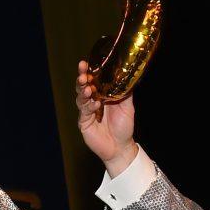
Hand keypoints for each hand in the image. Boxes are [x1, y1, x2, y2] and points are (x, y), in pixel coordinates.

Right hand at [74, 60, 137, 175]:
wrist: (121, 147)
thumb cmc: (124, 127)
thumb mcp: (128, 107)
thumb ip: (125, 92)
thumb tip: (128, 75)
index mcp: (102, 95)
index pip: (93, 80)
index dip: (89, 71)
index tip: (86, 63)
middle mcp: (92, 101)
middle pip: (83, 86)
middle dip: (82, 78)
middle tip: (83, 73)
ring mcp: (87, 112)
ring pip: (80, 98)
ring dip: (84, 91)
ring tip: (88, 88)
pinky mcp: (84, 122)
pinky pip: (84, 112)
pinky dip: (89, 106)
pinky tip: (95, 104)